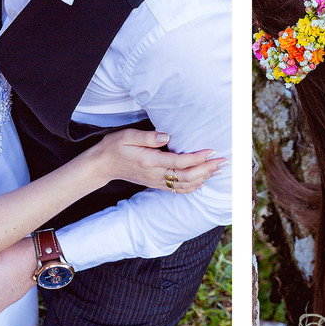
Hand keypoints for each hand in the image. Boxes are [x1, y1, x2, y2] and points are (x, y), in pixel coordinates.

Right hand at [93, 128, 223, 191]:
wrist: (102, 165)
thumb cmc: (115, 146)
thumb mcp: (127, 136)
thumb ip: (148, 137)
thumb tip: (167, 136)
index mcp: (150, 161)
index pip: (179, 163)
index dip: (197, 158)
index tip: (211, 151)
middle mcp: (155, 175)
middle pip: (187, 176)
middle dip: (207, 169)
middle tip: (223, 161)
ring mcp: (155, 182)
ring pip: (184, 185)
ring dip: (203, 178)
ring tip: (218, 170)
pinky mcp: (155, 184)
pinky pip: (176, 189)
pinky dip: (192, 187)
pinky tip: (202, 182)